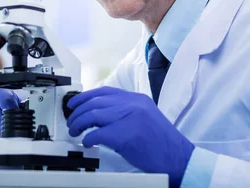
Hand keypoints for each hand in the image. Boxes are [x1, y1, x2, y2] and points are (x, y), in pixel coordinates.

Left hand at [67, 86, 193, 187]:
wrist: (178, 158)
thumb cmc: (161, 142)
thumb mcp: (145, 116)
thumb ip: (126, 110)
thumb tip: (100, 113)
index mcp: (137, 99)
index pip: (105, 91)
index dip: (85, 96)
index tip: (75, 103)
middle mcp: (133, 105)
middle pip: (95, 102)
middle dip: (78, 111)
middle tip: (72, 120)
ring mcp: (129, 118)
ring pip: (93, 115)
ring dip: (79, 123)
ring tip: (75, 131)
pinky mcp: (124, 135)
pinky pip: (97, 133)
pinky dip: (88, 138)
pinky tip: (87, 142)